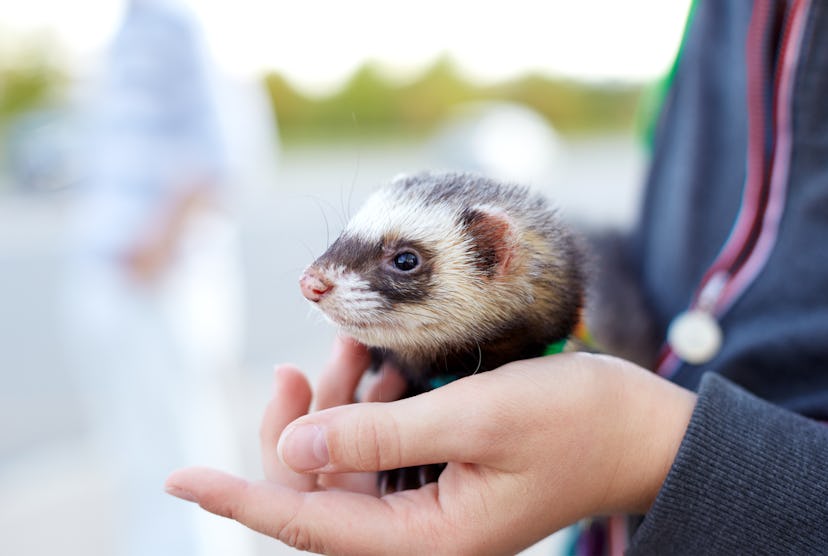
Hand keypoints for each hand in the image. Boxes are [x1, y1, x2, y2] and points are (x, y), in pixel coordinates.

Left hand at [166, 345, 694, 554]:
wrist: (639, 427)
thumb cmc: (573, 419)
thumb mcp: (475, 417)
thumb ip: (380, 434)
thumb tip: (294, 447)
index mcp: (425, 542)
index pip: (306, 522)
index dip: (240, 495)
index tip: (180, 477)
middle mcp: (419, 537)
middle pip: (320, 489)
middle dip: (301, 423)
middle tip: (302, 362)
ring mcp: (430, 510)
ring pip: (348, 462)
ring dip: (341, 403)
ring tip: (357, 345)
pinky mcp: (442, 480)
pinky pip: (382, 447)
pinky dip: (373, 403)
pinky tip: (386, 364)